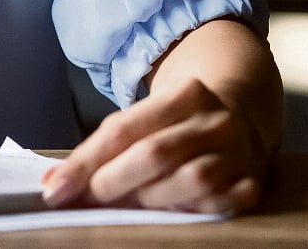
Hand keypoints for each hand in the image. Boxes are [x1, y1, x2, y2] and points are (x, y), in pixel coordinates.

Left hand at [41, 78, 268, 214]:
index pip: (123, 129)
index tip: (54, 188)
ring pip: (190, 181)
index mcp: (185, 94)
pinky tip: (167, 215)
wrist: (241, 114)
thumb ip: (105, 146)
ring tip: (125, 207)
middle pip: (154, 153)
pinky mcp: (253, 185)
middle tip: (86, 201)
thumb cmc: (177, 122)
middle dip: (112, 182)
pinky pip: (217, 205)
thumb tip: (56, 183)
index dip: (85, 162)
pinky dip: (187, 213)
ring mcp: (240, 153)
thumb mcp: (146, 117)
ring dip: (149, 200)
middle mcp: (215, 121)